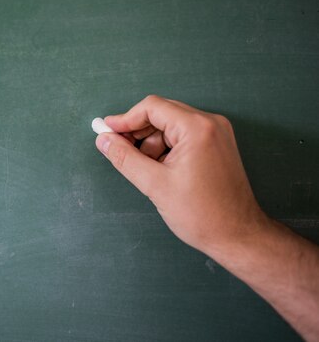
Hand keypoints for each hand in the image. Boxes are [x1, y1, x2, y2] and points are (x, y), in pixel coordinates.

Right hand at [95, 95, 268, 254]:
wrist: (238, 236)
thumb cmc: (202, 214)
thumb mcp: (154, 184)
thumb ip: (125, 158)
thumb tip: (104, 140)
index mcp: (197, 128)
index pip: (152, 107)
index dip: (125, 119)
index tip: (107, 132)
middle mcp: (210, 123)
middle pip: (161, 113)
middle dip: (138, 132)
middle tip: (118, 150)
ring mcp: (216, 133)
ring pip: (170, 125)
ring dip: (151, 143)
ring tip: (145, 169)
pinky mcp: (217, 144)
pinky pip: (183, 136)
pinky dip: (166, 148)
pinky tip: (160, 170)